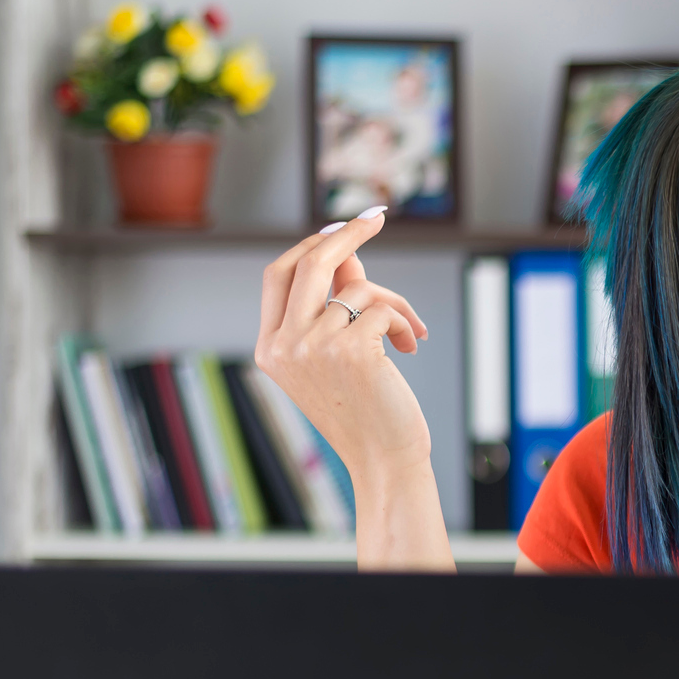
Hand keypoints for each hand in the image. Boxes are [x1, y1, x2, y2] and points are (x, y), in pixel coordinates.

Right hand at [254, 211, 431, 484]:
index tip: (340, 227)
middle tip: (375, 220)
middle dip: (347, 234)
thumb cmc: (364, 409)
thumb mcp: (337, 353)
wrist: (384, 458)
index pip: (277, 274)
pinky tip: (409, 349)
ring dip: (394, 305)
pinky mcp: (351, 349)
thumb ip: (334, 302)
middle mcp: (283, 345)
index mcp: (269, 347)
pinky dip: (403, 323)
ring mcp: (314, 346)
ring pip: (359, 288)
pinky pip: (383, 309)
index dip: (309, 244)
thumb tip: (347, 252)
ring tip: (408, 335)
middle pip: (310, 262)